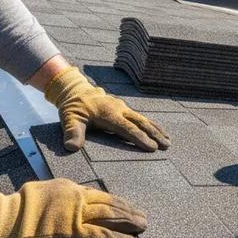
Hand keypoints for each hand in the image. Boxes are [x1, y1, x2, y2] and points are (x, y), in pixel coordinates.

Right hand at [0, 178, 146, 237]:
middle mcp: (77, 199)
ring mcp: (78, 216)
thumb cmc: (16, 210)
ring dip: (129, 223)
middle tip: (142, 217)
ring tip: (142, 228)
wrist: (5, 221)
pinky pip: (104, 237)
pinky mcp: (76, 234)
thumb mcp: (42, 192)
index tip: (125, 207)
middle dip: (128, 211)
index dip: (115, 203)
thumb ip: (60, 197)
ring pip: (112, 217)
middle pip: (110, 203)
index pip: (98, 195)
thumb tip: (68, 202)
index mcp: (69, 188)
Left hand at [45, 65, 169, 151]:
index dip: (140, 138)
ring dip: (156, 130)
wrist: (76, 90)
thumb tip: (71, 147)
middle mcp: (119, 109)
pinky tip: (158, 132)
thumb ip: (72, 132)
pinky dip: (151, 125)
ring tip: (168, 141)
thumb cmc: (73, 107)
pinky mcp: (124, 109)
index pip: (128, 128)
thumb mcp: (69, 118)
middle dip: (155, 134)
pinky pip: (140, 118)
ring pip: (143, 120)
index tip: (152, 148)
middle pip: (141, 123)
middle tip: (167, 146)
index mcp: (109, 113)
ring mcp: (123, 108)